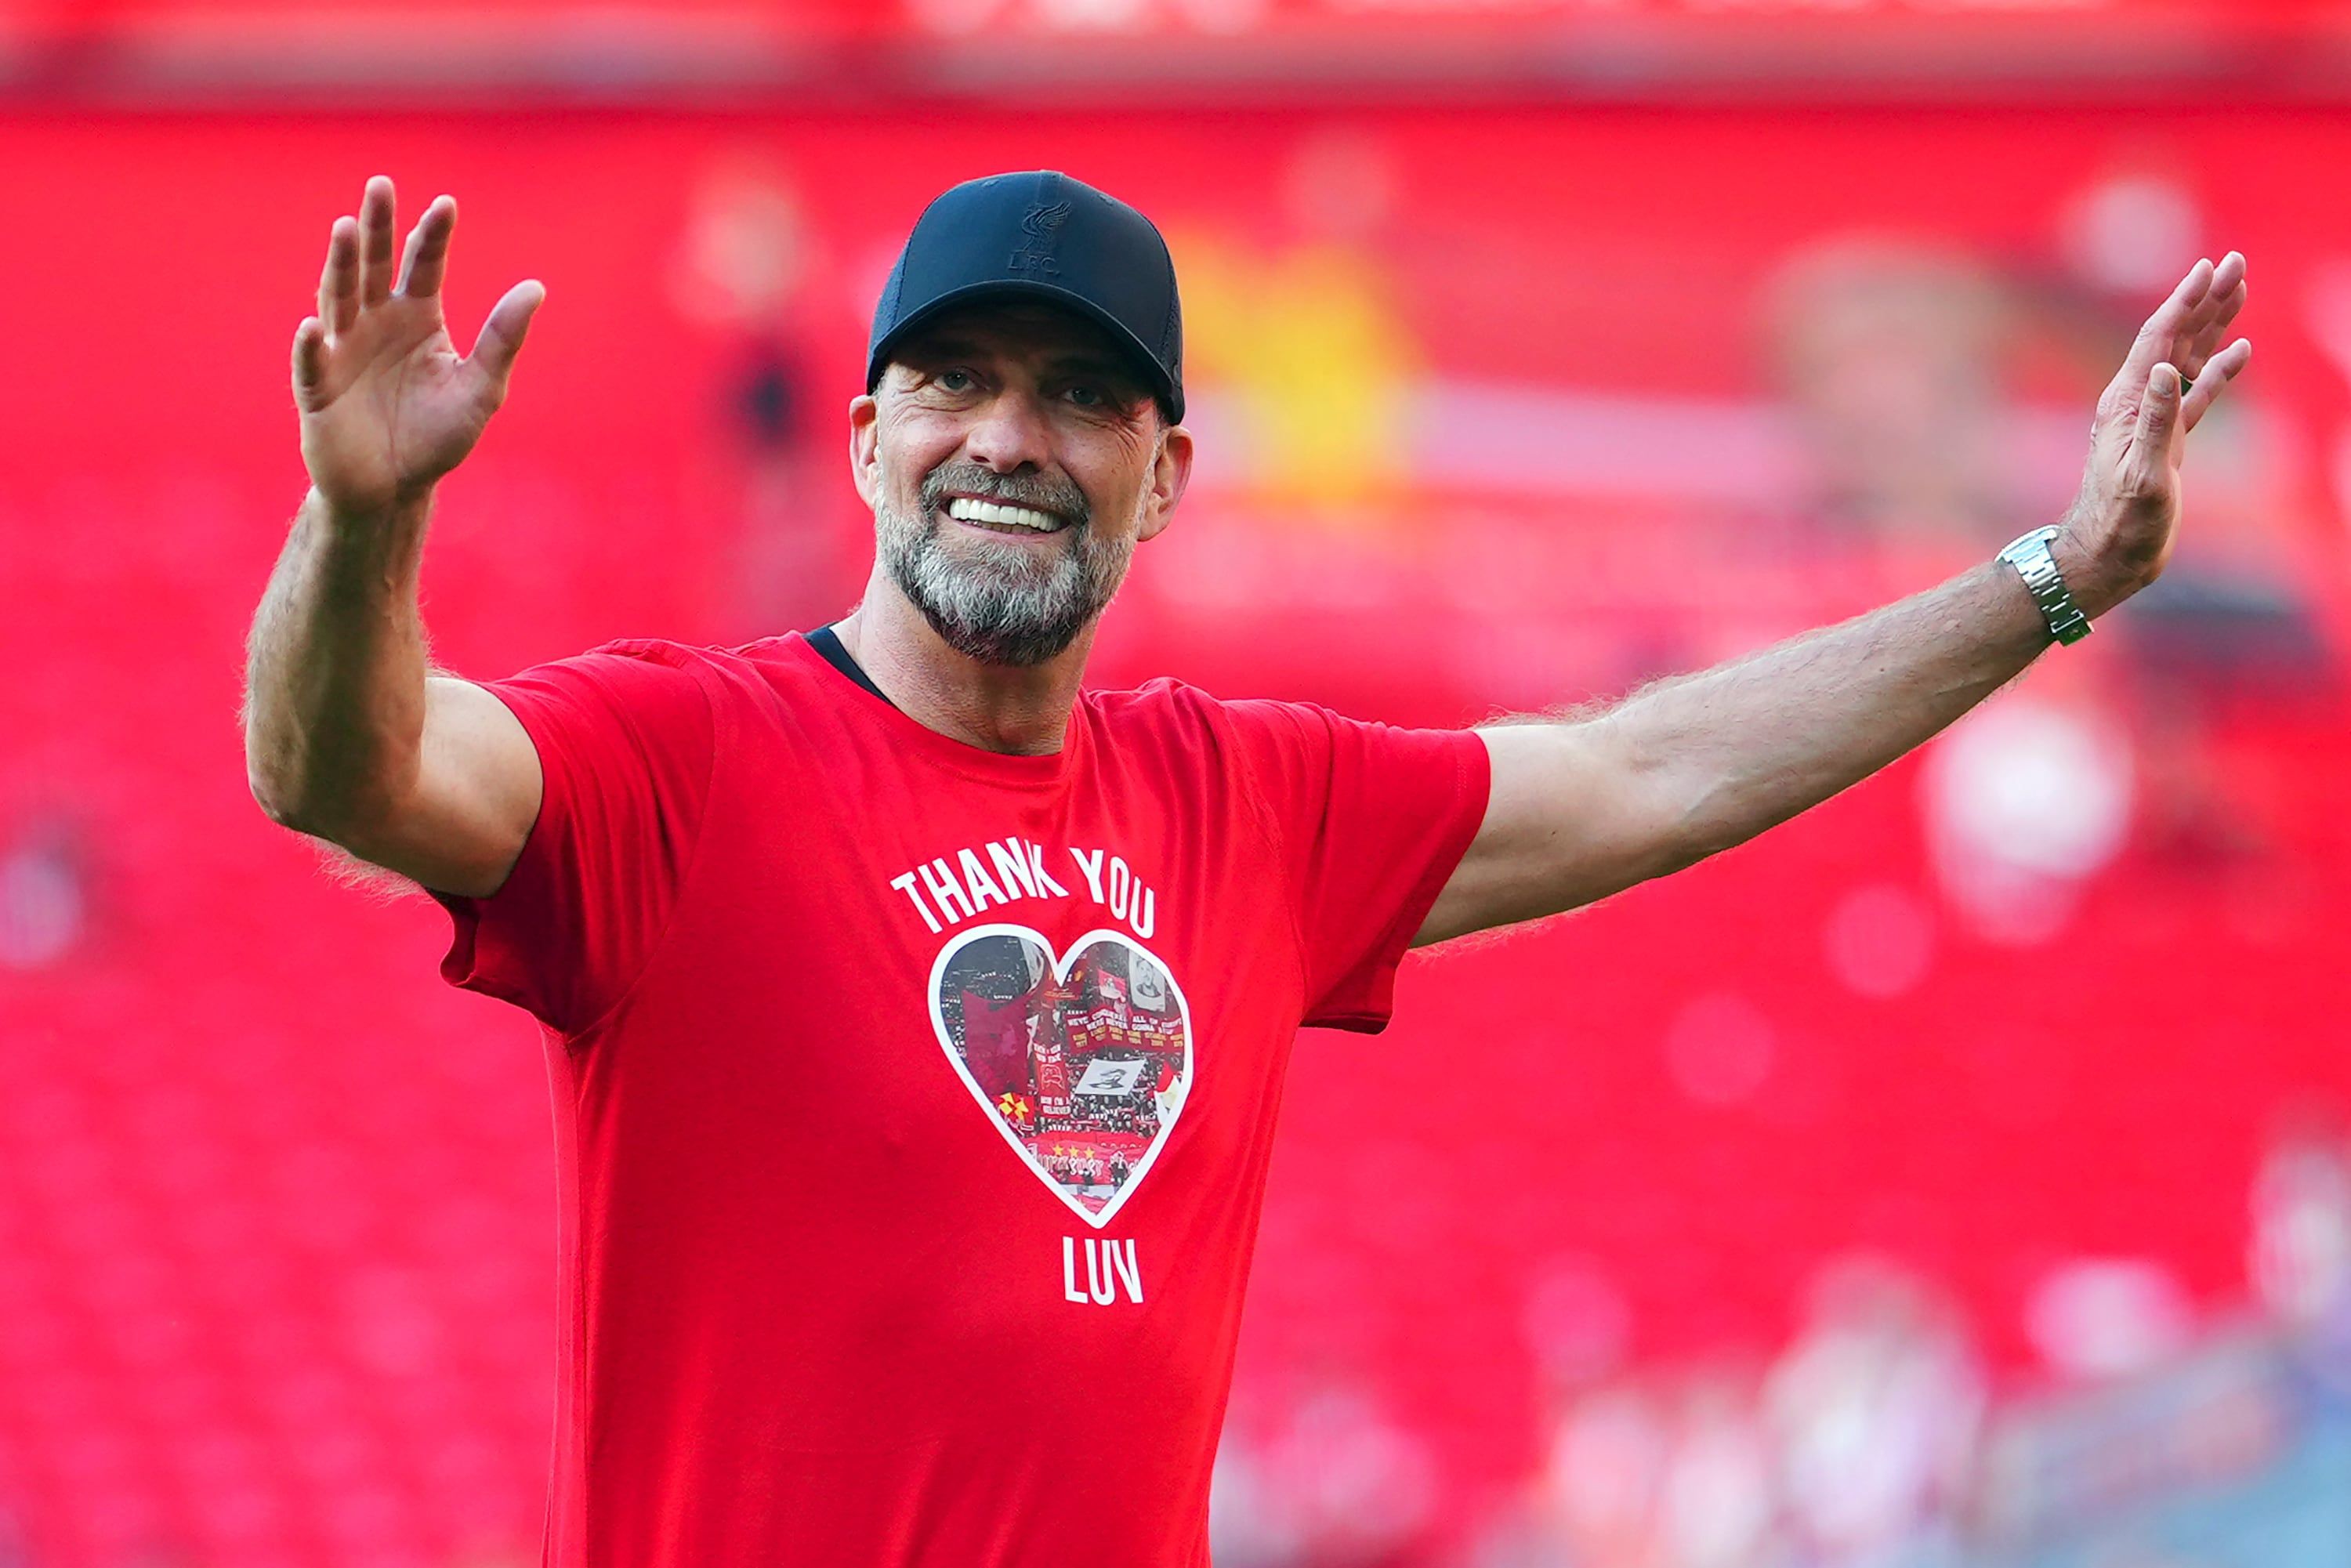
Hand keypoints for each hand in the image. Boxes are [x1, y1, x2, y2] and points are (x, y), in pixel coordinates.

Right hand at [293, 176, 543, 517]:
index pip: (425, 266)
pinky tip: (312, 327)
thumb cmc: (437, 437)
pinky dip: (310, 347)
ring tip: (347, 228)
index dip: (434, 236)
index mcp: (417, 319)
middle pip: (375, 266)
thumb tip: (536, 287)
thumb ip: (503, 340)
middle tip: (381, 185)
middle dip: (378, 227)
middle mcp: (375, 323)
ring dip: (342, 266)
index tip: (447, 204)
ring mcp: (342, 351)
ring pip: (339, 299)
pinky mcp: (317, 390)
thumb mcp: (481, 389)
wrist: (395, 489)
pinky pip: (312, 365)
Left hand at [2059, 252, 2251, 614]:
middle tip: (2236, 262)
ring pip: (2189, 358)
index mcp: (2126, 403)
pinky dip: (2219, 370)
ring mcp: (2153, 419)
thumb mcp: (2143, 474)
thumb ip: (2157, 422)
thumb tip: (2162, 370)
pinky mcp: (2169, 439)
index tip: (2209, 267)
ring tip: (2240, 289)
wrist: (2108, 556)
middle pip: (2175, 337)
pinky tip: (2241, 350)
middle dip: (2205, 299)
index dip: (2185, 301)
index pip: (2159, 338)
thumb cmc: (2121, 523)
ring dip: (2214, 324)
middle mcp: (2136, 402)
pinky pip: (2198, 392)